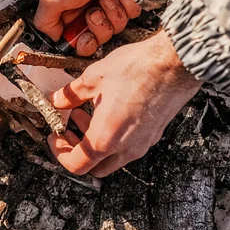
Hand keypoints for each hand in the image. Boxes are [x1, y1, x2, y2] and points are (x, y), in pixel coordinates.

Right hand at [34, 0, 163, 55]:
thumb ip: (45, 22)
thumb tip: (54, 37)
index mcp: (67, 14)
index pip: (76, 43)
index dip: (82, 44)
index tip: (84, 35)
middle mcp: (87, 11)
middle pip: (98, 39)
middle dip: (99, 26)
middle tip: (94, 10)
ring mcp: (107, 6)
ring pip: (116, 28)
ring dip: (112, 10)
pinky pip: (131, 14)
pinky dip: (126, 1)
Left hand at [48, 32, 201, 176]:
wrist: (175, 61)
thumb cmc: (137, 69)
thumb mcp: (92, 79)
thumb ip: (70, 95)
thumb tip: (56, 100)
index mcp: (105, 139)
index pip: (76, 164)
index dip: (59, 152)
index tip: (53, 136)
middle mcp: (125, 148)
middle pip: (95, 167)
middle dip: (76, 151)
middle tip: (67, 130)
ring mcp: (143, 143)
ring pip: (112, 157)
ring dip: (94, 142)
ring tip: (82, 114)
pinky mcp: (153, 134)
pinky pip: (128, 146)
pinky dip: (112, 136)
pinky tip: (106, 110)